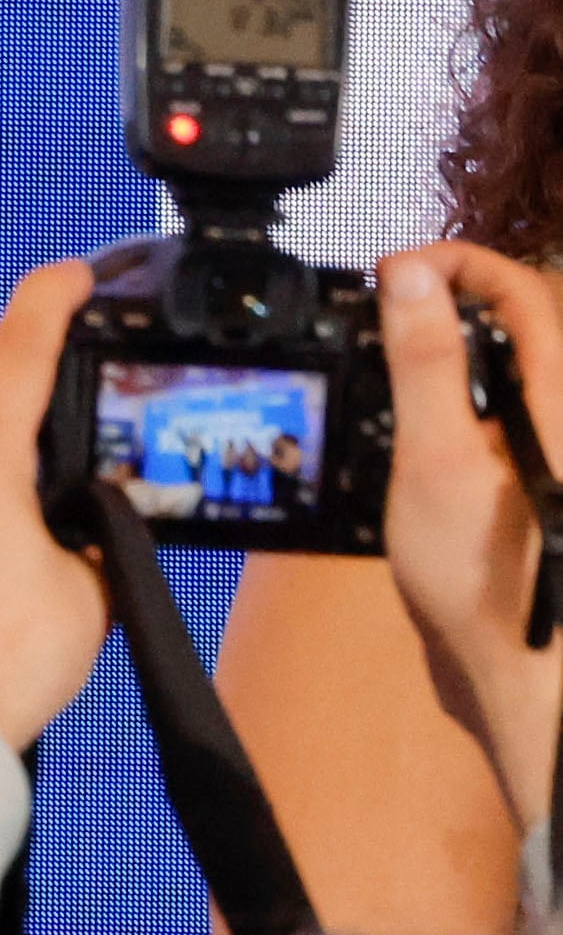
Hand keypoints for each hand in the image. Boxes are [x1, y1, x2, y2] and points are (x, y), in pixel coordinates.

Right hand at [376, 243, 562, 824]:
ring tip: (404, 365)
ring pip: (523, 365)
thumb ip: (422, 361)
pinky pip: (516, 408)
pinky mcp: (547, 477)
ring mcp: (557, 447)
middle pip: (528, 321)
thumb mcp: (432, 459)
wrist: (524, 670)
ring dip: (462, 348)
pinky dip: (472, 396)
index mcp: (557, 400)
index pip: (522, 289)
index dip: (457, 263)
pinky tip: (437, 433)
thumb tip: (411, 277)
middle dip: (457, 300)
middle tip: (388, 309)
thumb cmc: (482, 577)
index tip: (395, 272)